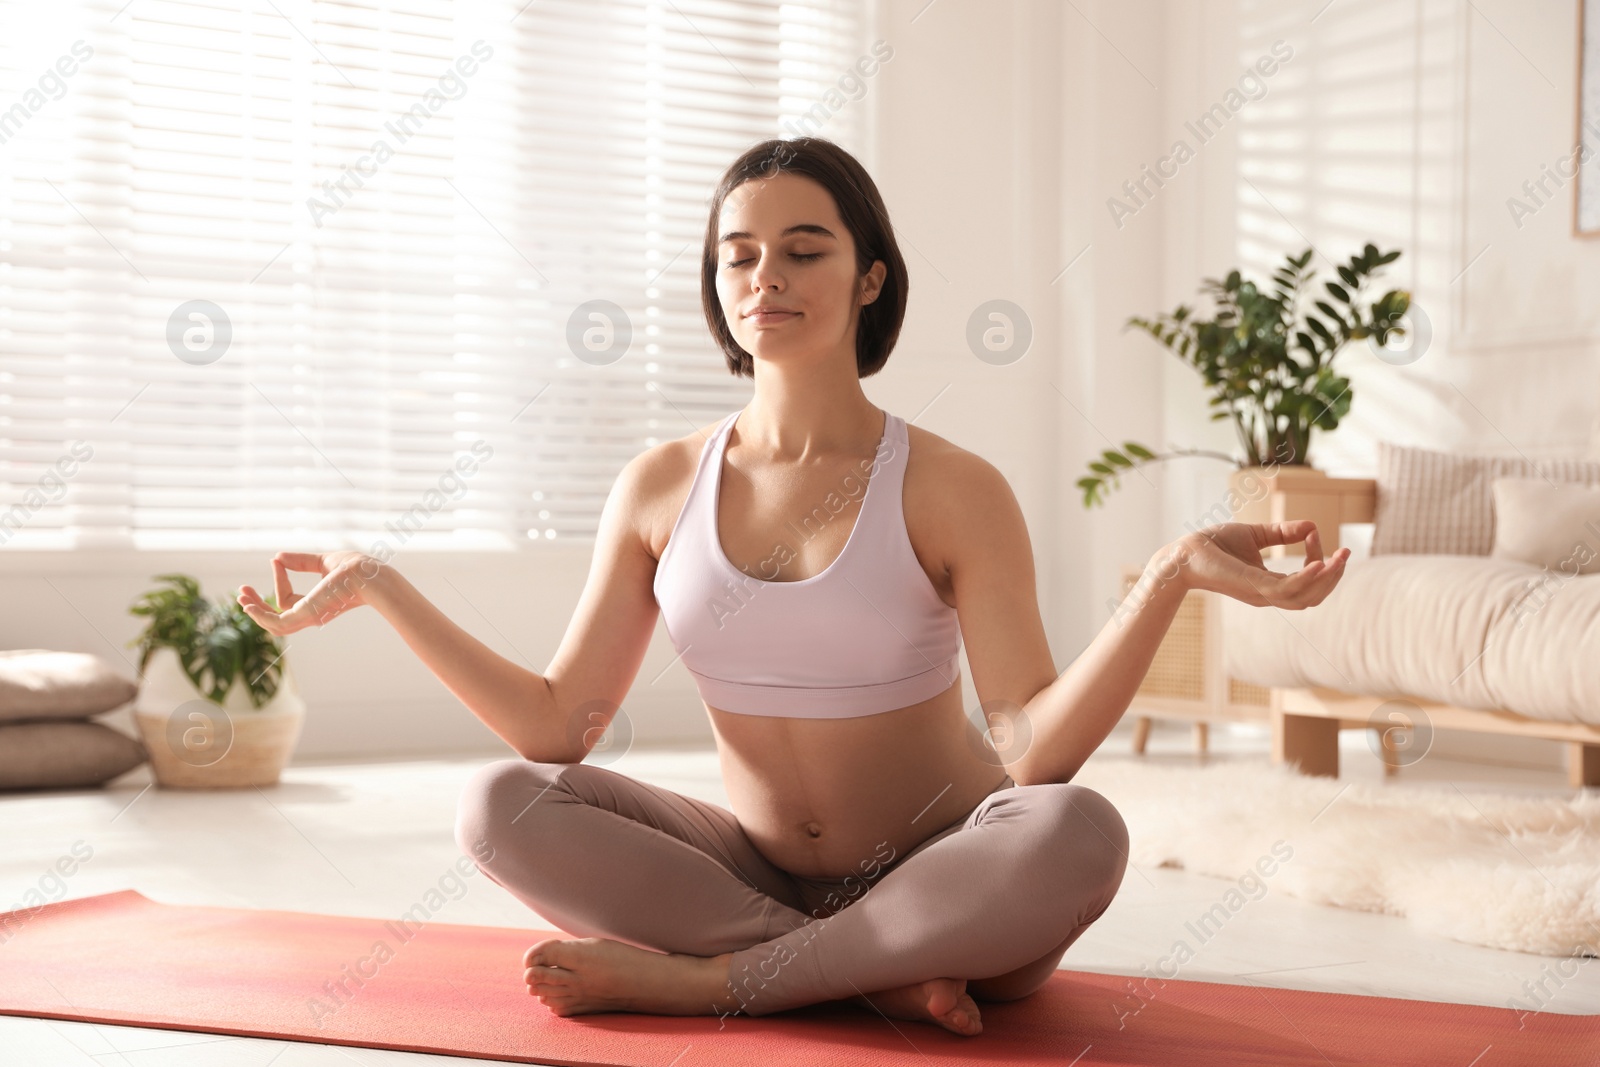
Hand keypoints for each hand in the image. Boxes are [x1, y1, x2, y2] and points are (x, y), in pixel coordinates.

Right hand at [238, 551, 382, 635]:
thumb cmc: (355, 569)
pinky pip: (276, 623)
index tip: (276, 560)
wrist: (368, 575)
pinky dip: (261, 616)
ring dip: (255, 611)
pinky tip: (248, 606)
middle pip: (277, 617)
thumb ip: (301, 562)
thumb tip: (277, 557)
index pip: (288, 600)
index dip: (279, 580)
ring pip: (273, 623)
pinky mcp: (305, 615)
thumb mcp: (323, 562)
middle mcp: (312, 615)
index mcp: (317, 605)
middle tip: (241, 592)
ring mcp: (308, 617)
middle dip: (257, 606)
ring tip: (241, 596)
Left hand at [1151, 520, 1349, 608]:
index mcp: (1270, 585)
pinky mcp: (1253, 587)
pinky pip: (1289, 590)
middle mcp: (1269, 595)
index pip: (1308, 582)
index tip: (1314, 533)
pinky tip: (1320, 564)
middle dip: (1334, 577)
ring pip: (1307, 597)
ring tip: (1341, 557)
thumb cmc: (1214, 545)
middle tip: (1346, 553)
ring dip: (1329, 578)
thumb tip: (1312, 526)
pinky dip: (1308, 579)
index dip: (1319, 560)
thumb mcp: (1255, 535)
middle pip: (1314, 596)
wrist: (1184, 552)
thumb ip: (1282, 533)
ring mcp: (1262, 594)